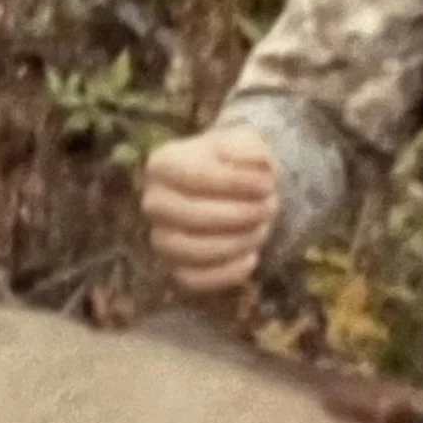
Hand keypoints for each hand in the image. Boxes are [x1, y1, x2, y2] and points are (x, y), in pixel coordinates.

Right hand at [141, 125, 279, 293]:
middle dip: (239, 214)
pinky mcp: (174, 268)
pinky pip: (193, 280)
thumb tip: (257, 161)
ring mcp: (161, 238)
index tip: (268, 183)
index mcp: (161, 165)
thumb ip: (249, 146)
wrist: (229, 188)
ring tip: (262, 229)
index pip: (193, 176)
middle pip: (191, 215)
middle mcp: (153, 203)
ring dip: (235, 242)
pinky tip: (252, 258)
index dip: (235, 182)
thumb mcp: (244, 142)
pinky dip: (226, 273)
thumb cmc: (234, 163)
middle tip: (270, 207)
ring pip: (191, 250)